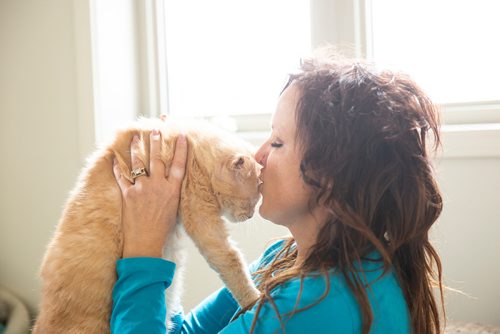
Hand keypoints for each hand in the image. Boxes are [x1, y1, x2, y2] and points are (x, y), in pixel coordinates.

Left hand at [112, 129, 187, 257]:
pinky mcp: (128, 195)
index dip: (181, 150)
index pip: (178, 165)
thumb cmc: (162, 230)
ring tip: (135, 137)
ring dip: (136, 148)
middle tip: (155, 129)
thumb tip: (169, 181)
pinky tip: (115, 159)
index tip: (182, 136)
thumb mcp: (174, 210)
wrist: (146, 243)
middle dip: (156, 142)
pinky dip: (117, 168)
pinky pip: (122, 177)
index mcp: (172, 190)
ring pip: (138, 163)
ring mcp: (142, 189)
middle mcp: (158, 186)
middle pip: (157, 159)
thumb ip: (171, 193)